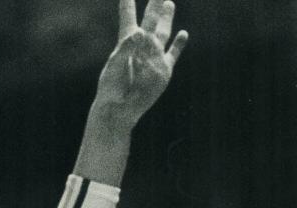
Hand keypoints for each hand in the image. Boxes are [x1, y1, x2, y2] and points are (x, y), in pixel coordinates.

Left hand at [93, 0, 187, 129]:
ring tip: (169, 3)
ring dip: (167, 18)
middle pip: (150, 20)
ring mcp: (153, 57)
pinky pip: (173, 53)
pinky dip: (179, 44)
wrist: (120, 109)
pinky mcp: (163, 70)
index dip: (127, 4)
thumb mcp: (115, 65)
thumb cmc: (112, 87)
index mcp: (126, 41)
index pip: (127, 16)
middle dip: (154, 6)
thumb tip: (141, 32)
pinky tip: (183, 34)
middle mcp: (141, 46)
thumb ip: (126, 47)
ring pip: (163, 32)